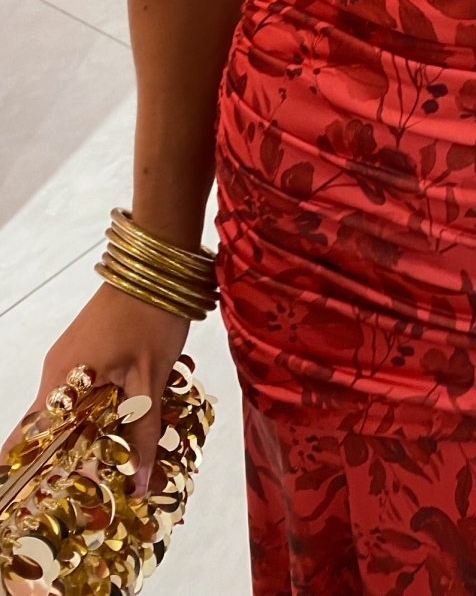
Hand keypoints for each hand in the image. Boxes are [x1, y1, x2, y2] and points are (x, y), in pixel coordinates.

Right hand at [1, 282, 188, 493]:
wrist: (159, 263)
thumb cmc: (151, 317)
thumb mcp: (151, 378)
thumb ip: (142, 431)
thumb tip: (137, 483)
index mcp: (61, 382)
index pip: (29, 439)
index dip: (27, 473)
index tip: (27, 502)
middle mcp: (56, 372)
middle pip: (49, 429)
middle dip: (66, 462)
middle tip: (89, 492)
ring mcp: (71, 358)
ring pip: (69, 410)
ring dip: (86, 437)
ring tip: (111, 465)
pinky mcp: (88, 349)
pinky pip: (84, 390)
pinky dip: (98, 411)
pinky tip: (125, 423)